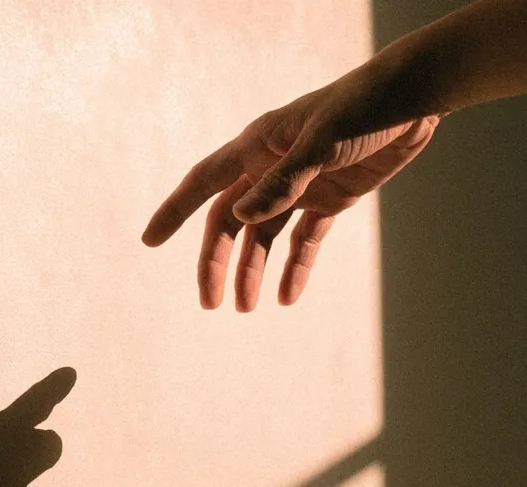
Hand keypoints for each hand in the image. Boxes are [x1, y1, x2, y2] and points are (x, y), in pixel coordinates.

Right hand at [142, 67, 441, 310]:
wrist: (415, 100)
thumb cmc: (363, 108)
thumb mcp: (322, 143)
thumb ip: (283, 182)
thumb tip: (240, 219)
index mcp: (257, 147)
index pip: (204, 183)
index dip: (175, 211)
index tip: (149, 240)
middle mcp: (270, 169)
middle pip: (230, 222)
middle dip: (216, 262)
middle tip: (210, 302)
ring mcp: (298, 186)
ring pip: (264, 236)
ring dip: (253, 270)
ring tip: (248, 306)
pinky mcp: (329, 200)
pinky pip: (304, 241)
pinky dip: (296, 267)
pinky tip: (288, 297)